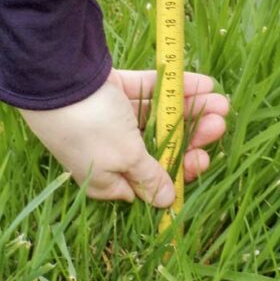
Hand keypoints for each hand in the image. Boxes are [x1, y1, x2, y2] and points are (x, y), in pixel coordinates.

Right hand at [18, 69, 228, 205]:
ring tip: (221, 102)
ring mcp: (113, 118)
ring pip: (159, 117)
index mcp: (110, 178)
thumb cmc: (91, 128)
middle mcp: (112, 150)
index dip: (180, 170)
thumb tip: (165, 201)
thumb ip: (150, 176)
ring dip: (190, 110)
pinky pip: (151, 92)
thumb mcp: (124, 158)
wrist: (58, 79)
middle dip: (191, 136)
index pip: (152, 181)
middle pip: (160, 146)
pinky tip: (203, 83)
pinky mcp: (114, 90)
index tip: (204, 158)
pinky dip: (174, 89)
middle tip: (219, 124)